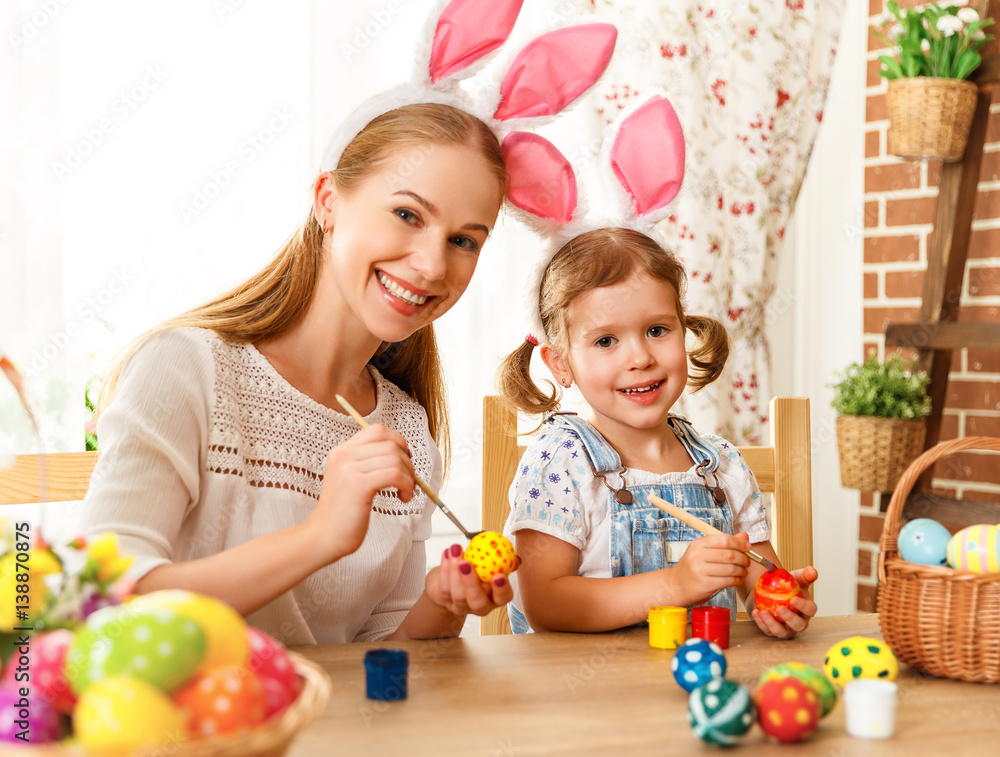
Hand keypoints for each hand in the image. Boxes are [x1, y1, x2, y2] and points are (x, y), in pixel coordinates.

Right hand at [307, 424, 415, 562]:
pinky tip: (403, 497)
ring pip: (395, 458)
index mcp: (341, 451)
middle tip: (407, 480)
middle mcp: (343, 455)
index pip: (377, 430)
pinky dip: (406, 485)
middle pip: (390, 443)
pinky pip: (394, 473)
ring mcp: (349, 469)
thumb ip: (368, 463)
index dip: (397, 441)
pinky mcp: (358, 485)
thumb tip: (402, 452)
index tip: (404, 460)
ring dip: (409, 476)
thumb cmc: (343, 513)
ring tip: (405, 492)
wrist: (323, 537)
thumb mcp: (351, 479)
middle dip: (407, 461)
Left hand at [425, 544, 515, 618]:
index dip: (502, 589)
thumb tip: (516, 558)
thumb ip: (504, 562)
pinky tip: (447, 553)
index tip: (499, 576)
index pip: (503, 598)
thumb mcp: (491, 566)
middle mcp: (479, 605)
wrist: (450, 578)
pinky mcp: (445, 601)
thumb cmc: (477, 571)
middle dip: (471, 583)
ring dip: (454, 570)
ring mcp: (461, 606)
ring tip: (455, 550)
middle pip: (478, 603)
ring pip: (458, 595)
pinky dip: (444, 568)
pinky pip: (444, 587)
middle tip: (465, 563)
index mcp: (495, 597)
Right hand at [671, 532, 750, 606]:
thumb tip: (744, 537)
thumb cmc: (693, 567)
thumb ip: (724, 543)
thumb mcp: (704, 551)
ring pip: (731, 569)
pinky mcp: (705, 585)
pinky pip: (728, 581)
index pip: (724, 540)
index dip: (739, 543)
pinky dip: (737, 580)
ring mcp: (700, 571)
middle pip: (729, 555)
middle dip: (743, 558)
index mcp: (698, 544)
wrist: (676, 585)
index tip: (748, 547)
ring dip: (742, 571)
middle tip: (747, 562)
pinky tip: (738, 579)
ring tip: (743, 571)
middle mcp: (697, 556)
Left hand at [751, 566, 818, 638]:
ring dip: (773, 624)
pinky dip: (761, 623)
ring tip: (763, 612)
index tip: (793, 599)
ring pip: (782, 632)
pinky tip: (756, 612)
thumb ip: (805, 575)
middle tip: (780, 609)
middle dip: (790, 618)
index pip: (810, 610)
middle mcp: (799, 621)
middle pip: (799, 625)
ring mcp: (786, 628)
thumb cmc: (788, 587)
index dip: (803, 606)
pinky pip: (768, 631)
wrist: (771, 591)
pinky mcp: (773, 631)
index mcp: (807, 608)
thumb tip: (812, 571)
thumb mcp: (796, 578)